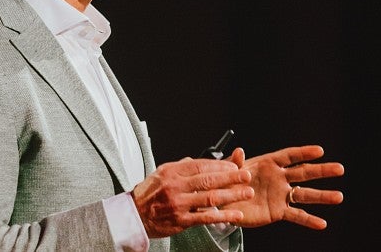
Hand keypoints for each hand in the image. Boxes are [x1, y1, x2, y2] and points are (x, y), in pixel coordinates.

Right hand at [131, 158, 253, 237]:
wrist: (133, 215)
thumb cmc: (148, 194)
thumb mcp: (161, 173)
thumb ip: (180, 166)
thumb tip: (197, 160)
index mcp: (172, 172)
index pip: (200, 165)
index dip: (219, 164)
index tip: (234, 164)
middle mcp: (175, 186)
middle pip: (208, 179)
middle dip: (231, 177)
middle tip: (246, 175)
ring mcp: (179, 204)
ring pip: (210, 197)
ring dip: (231, 195)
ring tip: (246, 192)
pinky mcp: (181, 220)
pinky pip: (206, 217)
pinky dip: (223, 216)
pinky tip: (235, 215)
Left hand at [226, 145, 343, 229]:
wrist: (223, 203)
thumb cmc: (227, 182)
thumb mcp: (229, 171)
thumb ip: (236, 163)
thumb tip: (239, 151)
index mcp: (268, 164)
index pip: (289, 156)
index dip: (304, 152)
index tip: (320, 151)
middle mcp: (278, 178)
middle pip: (303, 172)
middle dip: (321, 170)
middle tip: (339, 168)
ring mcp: (280, 195)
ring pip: (304, 195)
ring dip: (322, 196)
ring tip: (339, 196)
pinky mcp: (278, 211)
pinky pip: (296, 215)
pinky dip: (309, 220)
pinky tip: (322, 223)